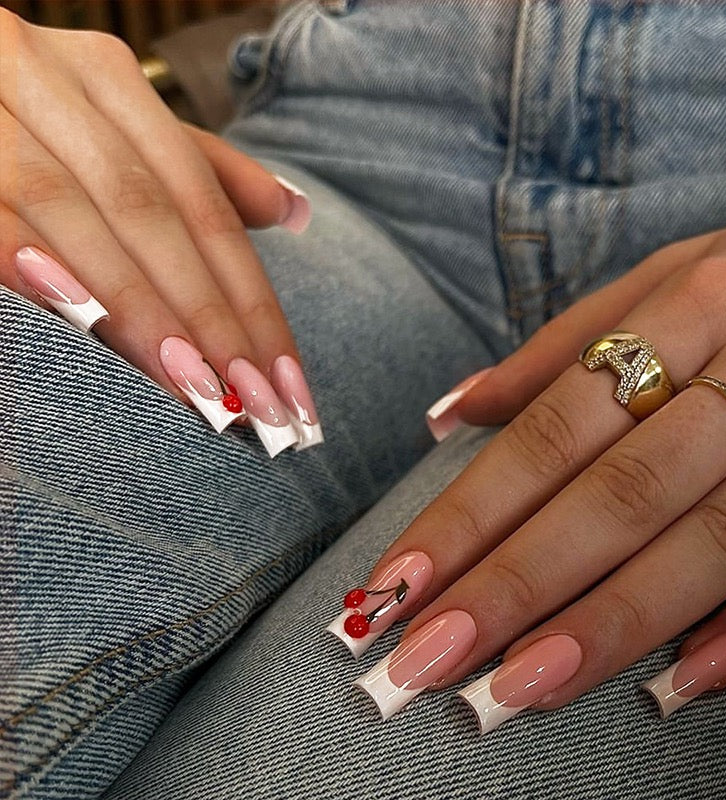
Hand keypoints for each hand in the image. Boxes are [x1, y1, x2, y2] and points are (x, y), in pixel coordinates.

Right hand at [0, 10, 320, 452]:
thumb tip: (293, 210)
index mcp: (105, 80)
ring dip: (141, 311)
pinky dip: (38, 271)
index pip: (204, 205)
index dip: (253, 298)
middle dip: (211, 316)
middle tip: (255, 403)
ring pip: (76, 216)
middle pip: (152, 213)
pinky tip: (86, 327)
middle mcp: (46, 78)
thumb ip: (202, 172)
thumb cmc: (29, 133)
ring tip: (197, 391)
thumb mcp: (115, 136)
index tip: (289, 382)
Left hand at [329, 212, 725, 727]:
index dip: (473, 511)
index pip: (555, 429)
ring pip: (713, 538)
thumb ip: (564, 344)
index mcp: (694, 305)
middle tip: (429, 657)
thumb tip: (454, 411)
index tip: (397, 583)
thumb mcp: (673, 275)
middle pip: (620, 493)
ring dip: (612, 622)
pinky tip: (679, 682)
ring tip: (520, 687)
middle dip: (517, 584)